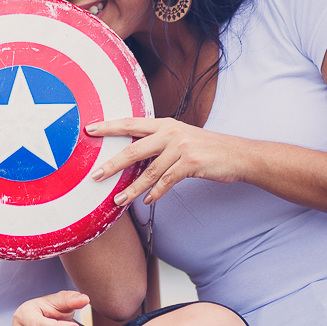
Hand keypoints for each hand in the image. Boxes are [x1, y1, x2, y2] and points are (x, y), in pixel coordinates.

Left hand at [86, 117, 246, 206]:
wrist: (238, 154)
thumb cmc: (204, 147)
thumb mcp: (179, 137)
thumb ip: (156, 142)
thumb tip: (129, 155)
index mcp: (164, 124)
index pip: (130, 123)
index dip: (108, 126)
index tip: (89, 130)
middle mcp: (170, 133)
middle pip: (133, 150)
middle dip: (112, 164)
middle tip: (95, 176)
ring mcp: (181, 147)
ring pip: (149, 172)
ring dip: (133, 189)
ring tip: (118, 200)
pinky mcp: (191, 163)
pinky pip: (167, 181)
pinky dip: (155, 193)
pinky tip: (147, 201)